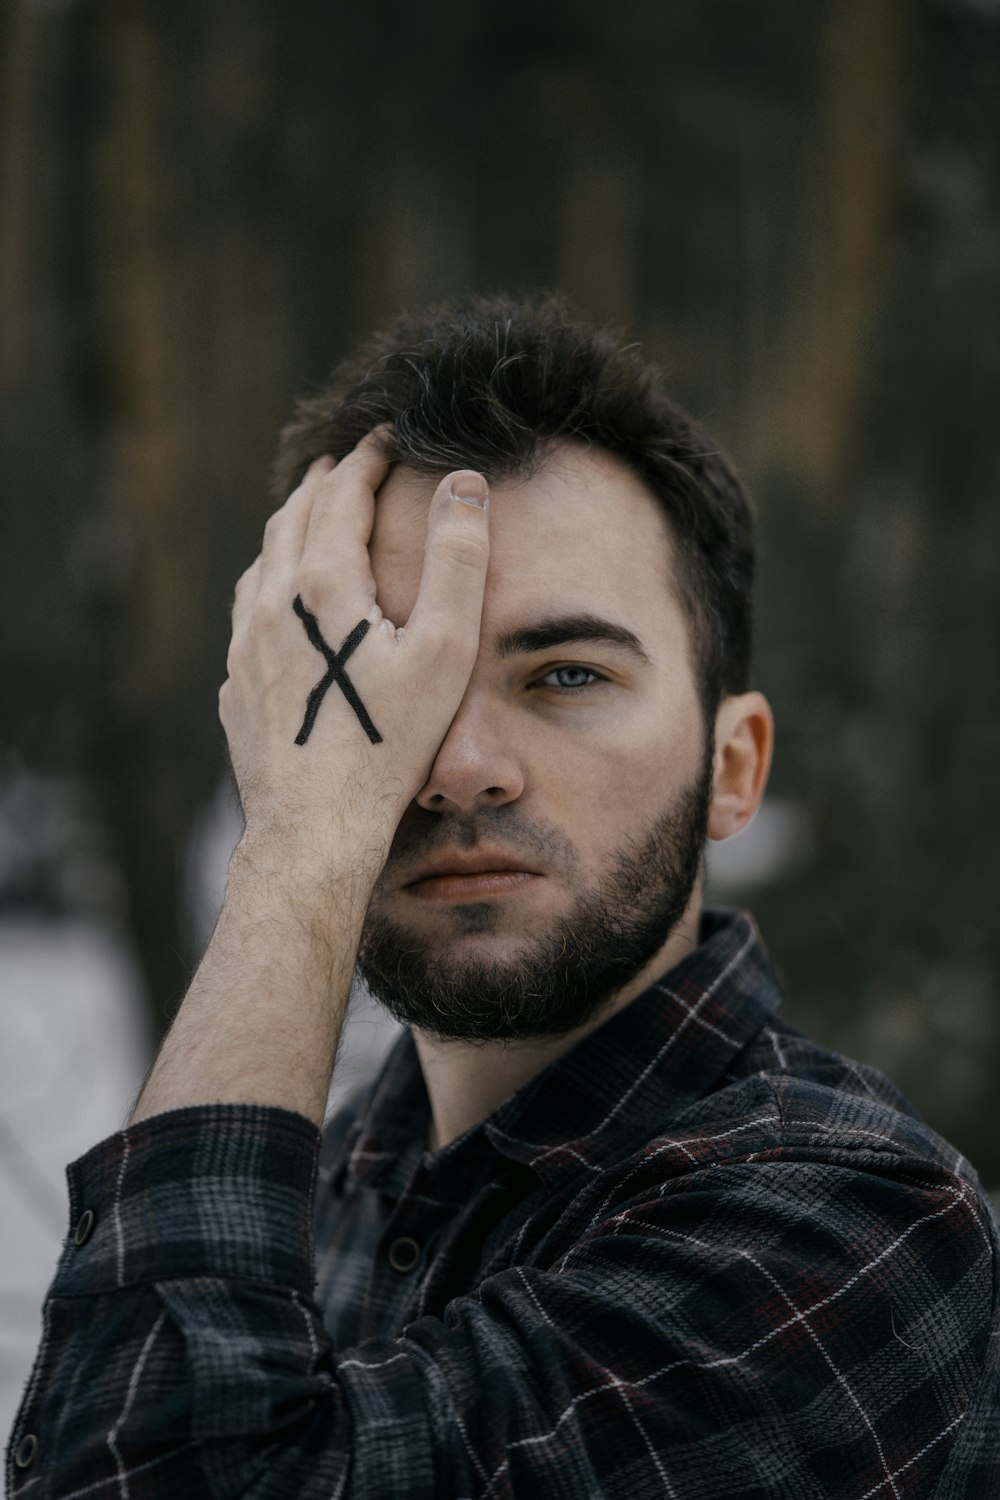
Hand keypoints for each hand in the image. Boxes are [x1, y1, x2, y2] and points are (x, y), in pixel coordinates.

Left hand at [220, 432, 489, 874]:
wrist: (315, 827)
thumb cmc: (390, 743)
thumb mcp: (444, 649)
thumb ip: (459, 559)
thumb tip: (463, 482)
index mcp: (323, 584)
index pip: (341, 495)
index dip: (366, 459)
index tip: (385, 436)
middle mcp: (272, 605)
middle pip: (292, 519)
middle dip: (322, 483)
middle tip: (345, 463)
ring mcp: (245, 647)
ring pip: (261, 563)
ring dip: (289, 528)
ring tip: (310, 517)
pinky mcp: (236, 687)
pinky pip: (246, 613)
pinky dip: (269, 581)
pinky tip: (279, 601)